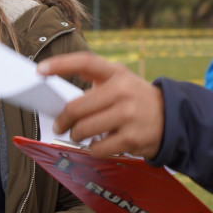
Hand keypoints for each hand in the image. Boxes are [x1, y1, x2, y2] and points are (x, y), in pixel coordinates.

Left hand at [36, 52, 164, 158]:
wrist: (172, 118)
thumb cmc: (136, 99)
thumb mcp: (121, 81)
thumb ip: (95, 84)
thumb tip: (59, 97)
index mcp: (117, 73)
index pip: (85, 63)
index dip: (60, 65)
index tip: (39, 70)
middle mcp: (122, 91)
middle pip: (76, 108)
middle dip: (62, 121)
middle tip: (59, 125)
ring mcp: (128, 115)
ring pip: (83, 130)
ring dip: (76, 136)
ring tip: (80, 135)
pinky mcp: (131, 138)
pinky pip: (97, 148)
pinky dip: (92, 149)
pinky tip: (99, 144)